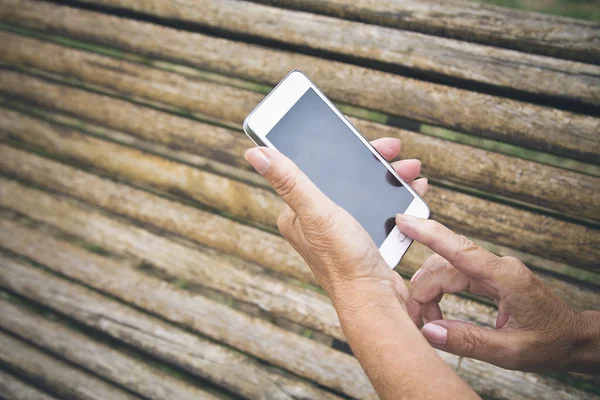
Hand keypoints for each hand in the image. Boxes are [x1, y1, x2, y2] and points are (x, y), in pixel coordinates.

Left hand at [244, 138, 426, 308]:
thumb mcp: (316, 211)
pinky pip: (378, 208)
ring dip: (388, 176)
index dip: (340, 149)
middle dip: (372, 161)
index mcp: (296, 213)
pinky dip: (394, 197)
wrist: (375, 300)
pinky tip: (412, 190)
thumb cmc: (343, 260)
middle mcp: (314, 221)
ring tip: (410, 170)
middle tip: (393, 151)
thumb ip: (288, 181)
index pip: (314, 168)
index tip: (364, 139)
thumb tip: (254, 152)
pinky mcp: (361, 239)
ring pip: (363, 190)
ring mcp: (339, 230)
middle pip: (342, 177)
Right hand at [396, 215, 599, 373]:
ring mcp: (493, 270)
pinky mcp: (490, 277)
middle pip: (443, 265)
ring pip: (446, 269)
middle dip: (422, 290)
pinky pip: (455, 275)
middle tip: (415, 321)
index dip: (427, 232)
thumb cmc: (551, 343)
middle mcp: (497, 267)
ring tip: (426, 320)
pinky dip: (439, 292)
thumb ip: (468, 341)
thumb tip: (430, 332)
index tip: (403, 220)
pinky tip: (435, 310)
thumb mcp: (510, 352)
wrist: (574, 339)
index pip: (458, 249)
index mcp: (505, 277)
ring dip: (429, 292)